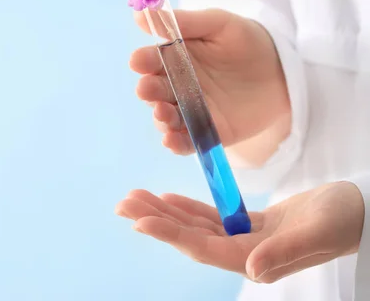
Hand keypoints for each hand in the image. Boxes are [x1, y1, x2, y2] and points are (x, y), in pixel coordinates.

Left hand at [115, 181, 364, 282]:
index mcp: (255, 258)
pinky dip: (189, 207)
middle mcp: (244, 252)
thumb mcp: (319, 234)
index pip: (202, 247)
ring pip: (196, 225)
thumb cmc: (346, 221)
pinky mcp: (252, 225)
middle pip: (190, 236)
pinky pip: (212, 216)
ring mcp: (246, 238)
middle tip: (123, 204)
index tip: (139, 221)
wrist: (362, 212)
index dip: (170, 234)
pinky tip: (168, 198)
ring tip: (136, 197)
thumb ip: (285, 254)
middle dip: (156, 219)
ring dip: (166, 211)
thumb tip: (251, 271)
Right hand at [131, 9, 289, 154]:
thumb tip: (141, 13)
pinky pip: (188, 141)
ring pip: (167, 118)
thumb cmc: (246, 41)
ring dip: (160, 118)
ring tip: (162, 113)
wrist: (283, 71)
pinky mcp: (209, 132)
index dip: (143, 61)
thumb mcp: (218, 24)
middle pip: (155, 91)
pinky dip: (176, 144)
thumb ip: (184, 22)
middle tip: (146, 89)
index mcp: (174, 59)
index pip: (152, 60)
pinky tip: (170, 140)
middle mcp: (177, 86)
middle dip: (148, 90)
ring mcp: (191, 111)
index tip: (138, 61)